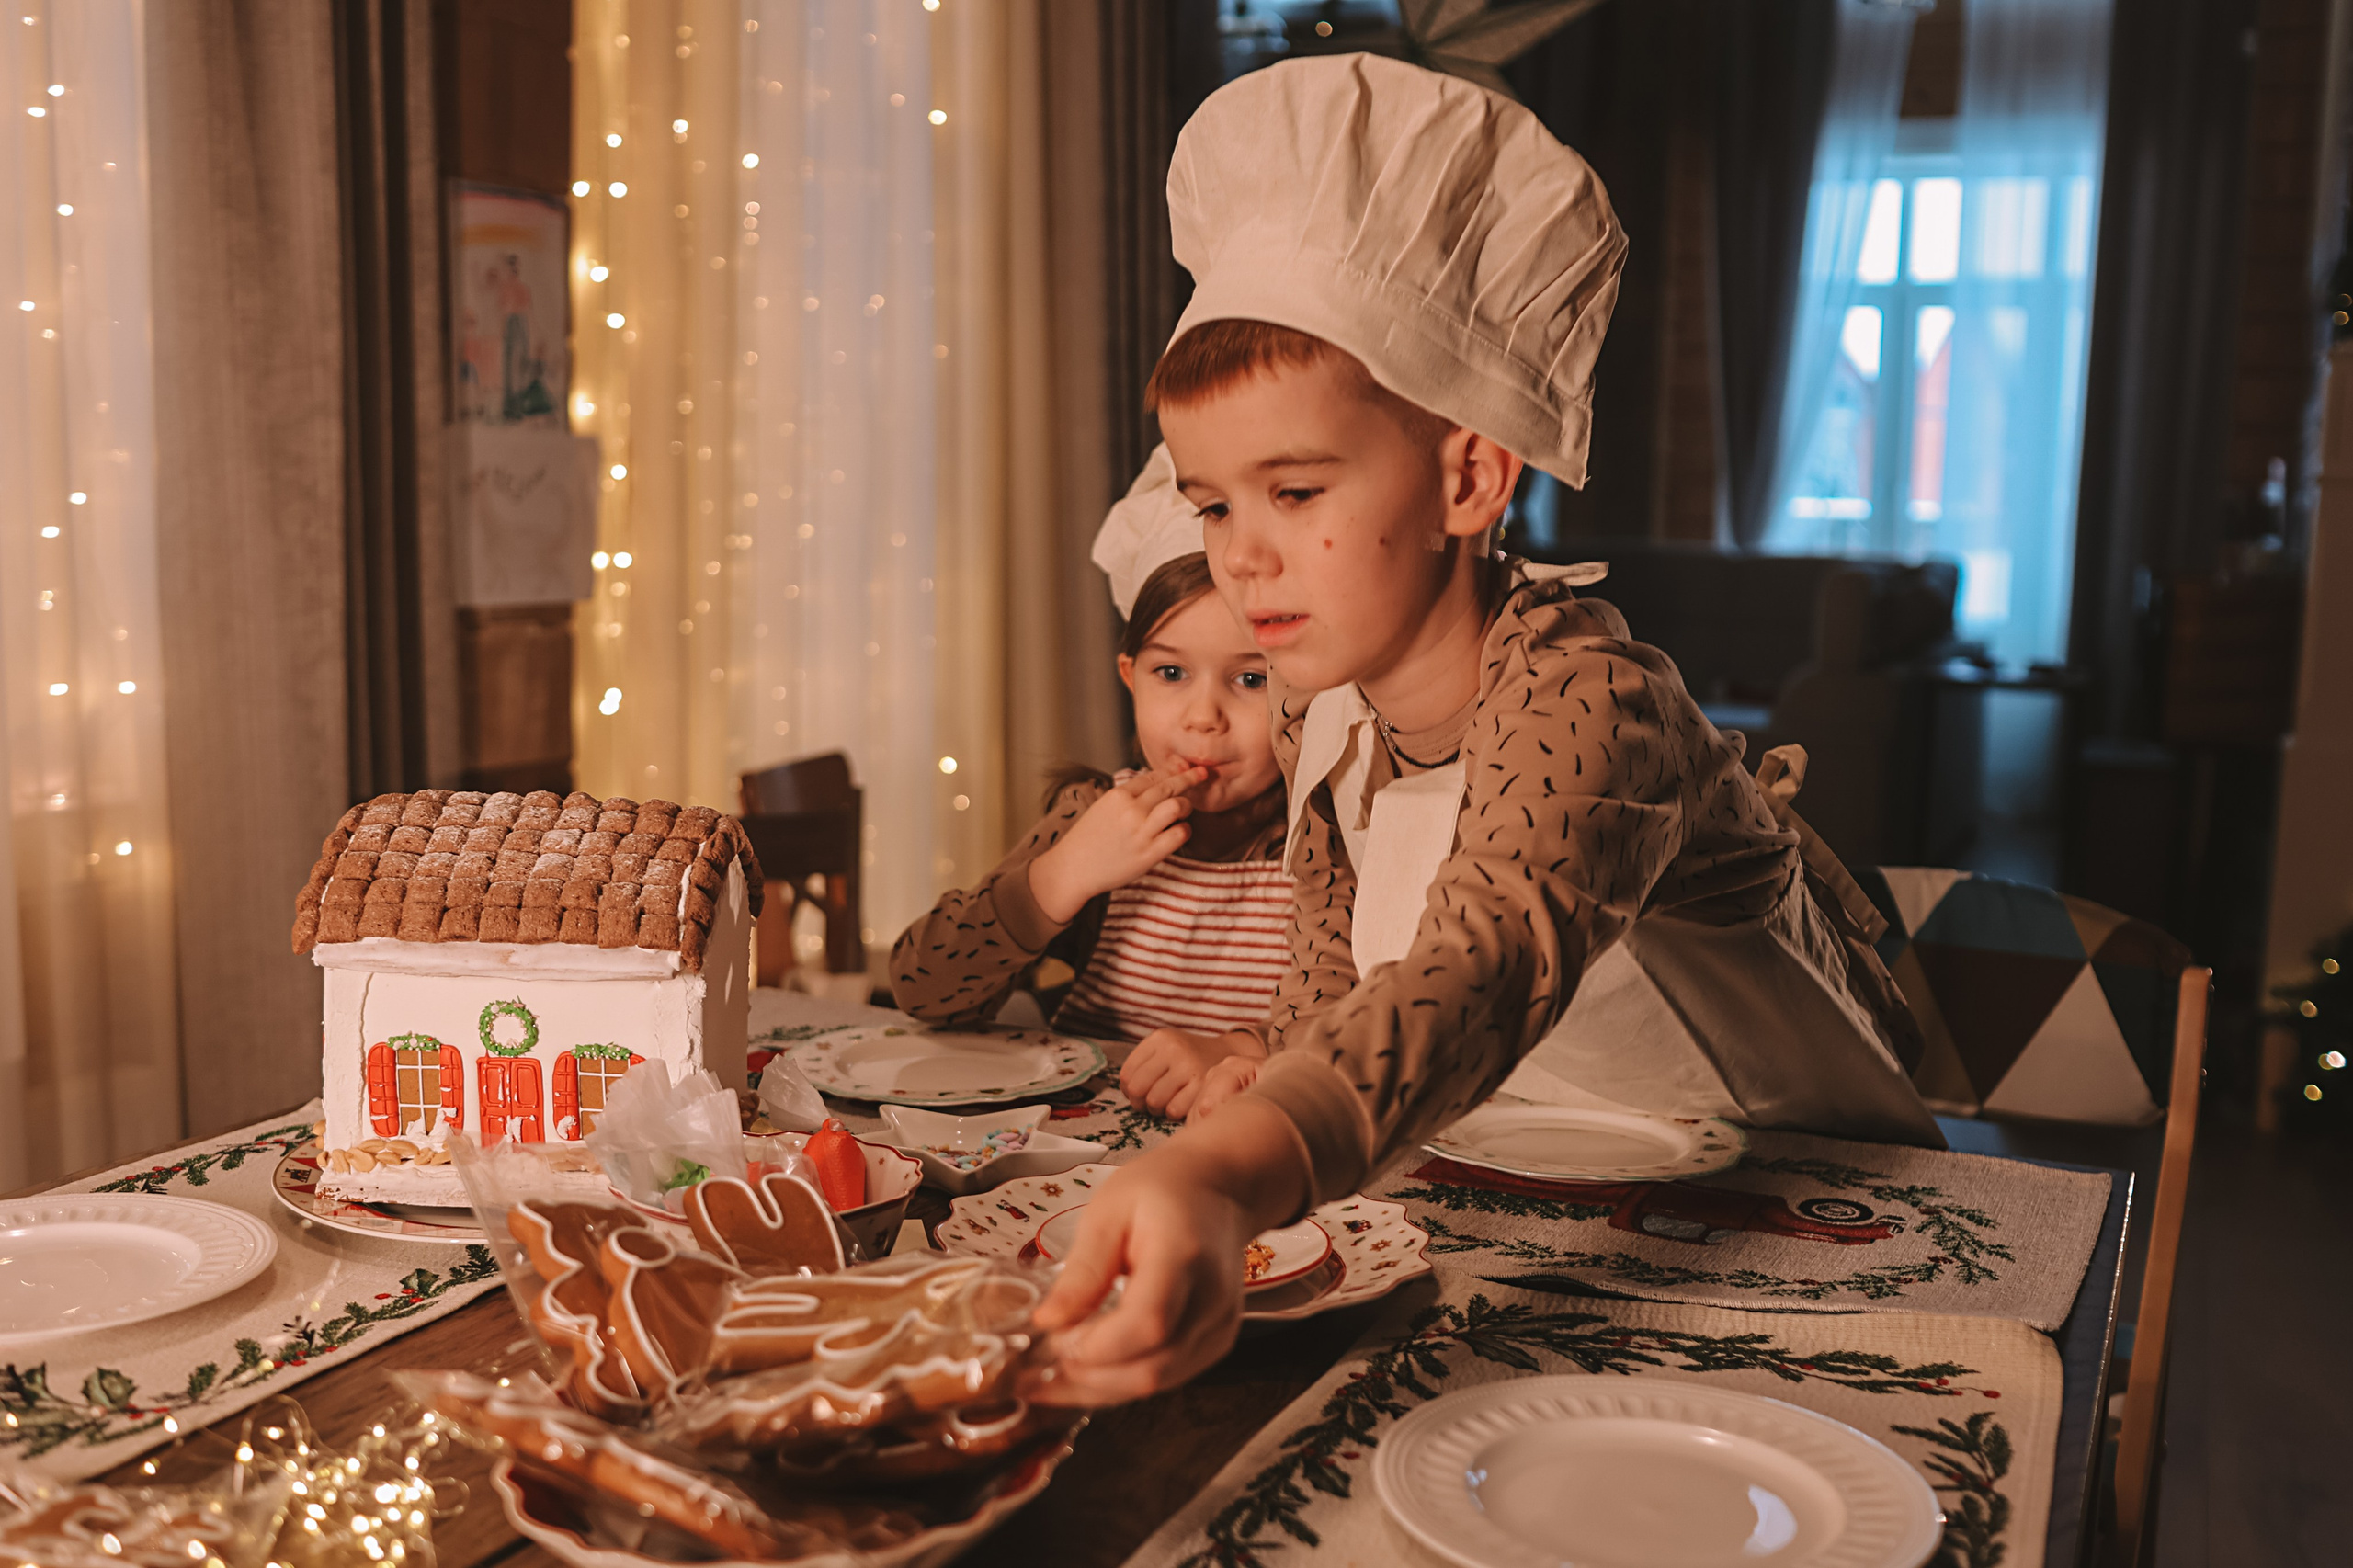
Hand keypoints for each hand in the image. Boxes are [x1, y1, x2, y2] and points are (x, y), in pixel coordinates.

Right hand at [1027, 767, 1206, 924]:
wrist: (1073, 868)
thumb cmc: (1087, 839)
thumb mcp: (1103, 808)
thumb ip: (1127, 797)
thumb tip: (1154, 784)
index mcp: (1118, 795)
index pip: (1153, 775)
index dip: (1172, 770)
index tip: (1184, 767)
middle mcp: (1131, 810)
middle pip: (1169, 786)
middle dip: (1189, 777)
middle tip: (1202, 774)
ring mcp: (1141, 832)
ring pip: (1177, 806)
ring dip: (1186, 805)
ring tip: (1184, 810)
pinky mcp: (1149, 853)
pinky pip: (1179, 834)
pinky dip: (1185, 829)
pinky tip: (1180, 830)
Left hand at [1031, 1097, 1308, 1404]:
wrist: (1218, 1187)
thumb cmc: (1163, 1189)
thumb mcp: (1108, 1212)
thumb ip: (1083, 1270)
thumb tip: (1048, 1322)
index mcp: (1185, 1255)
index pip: (1148, 1322)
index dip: (1097, 1345)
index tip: (1053, 1338)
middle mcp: (1212, 1299)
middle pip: (1152, 1367)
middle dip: (1088, 1378)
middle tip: (1039, 1367)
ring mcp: (1219, 1325)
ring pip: (1157, 1382)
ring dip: (1100, 1388)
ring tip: (1053, 1374)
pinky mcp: (1215, 1341)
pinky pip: (1167, 1377)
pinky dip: (1123, 1382)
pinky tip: (1088, 1370)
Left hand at [1121, 1027, 1264, 1117]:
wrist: (1228, 1054)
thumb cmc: (1189, 1057)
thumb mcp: (1166, 1048)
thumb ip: (1144, 1065)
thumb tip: (1126, 1091)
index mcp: (1160, 1038)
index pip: (1126, 1074)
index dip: (1128, 1090)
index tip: (1138, 1094)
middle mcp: (1173, 1049)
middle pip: (1137, 1089)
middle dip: (1140, 1102)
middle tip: (1149, 1103)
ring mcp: (1189, 1066)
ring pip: (1154, 1101)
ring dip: (1157, 1109)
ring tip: (1166, 1103)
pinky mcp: (1202, 1085)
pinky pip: (1173, 1110)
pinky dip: (1173, 1113)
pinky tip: (1180, 1105)